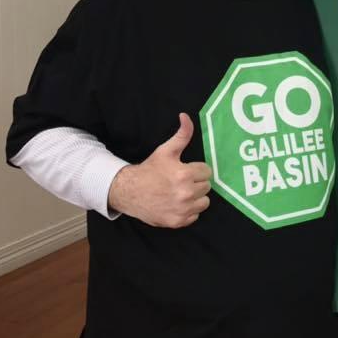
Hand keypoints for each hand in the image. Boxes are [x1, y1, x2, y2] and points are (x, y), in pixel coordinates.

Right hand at [107, 113, 211, 227]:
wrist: (130, 192)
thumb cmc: (150, 170)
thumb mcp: (166, 150)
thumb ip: (182, 134)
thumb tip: (186, 116)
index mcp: (185, 174)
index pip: (207, 171)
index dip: (197, 169)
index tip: (186, 170)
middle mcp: (186, 193)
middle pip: (206, 187)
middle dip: (196, 182)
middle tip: (181, 181)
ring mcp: (182, 209)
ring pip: (204, 202)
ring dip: (196, 198)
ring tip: (181, 192)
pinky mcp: (178, 221)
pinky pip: (195, 216)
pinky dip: (188, 211)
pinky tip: (177, 204)